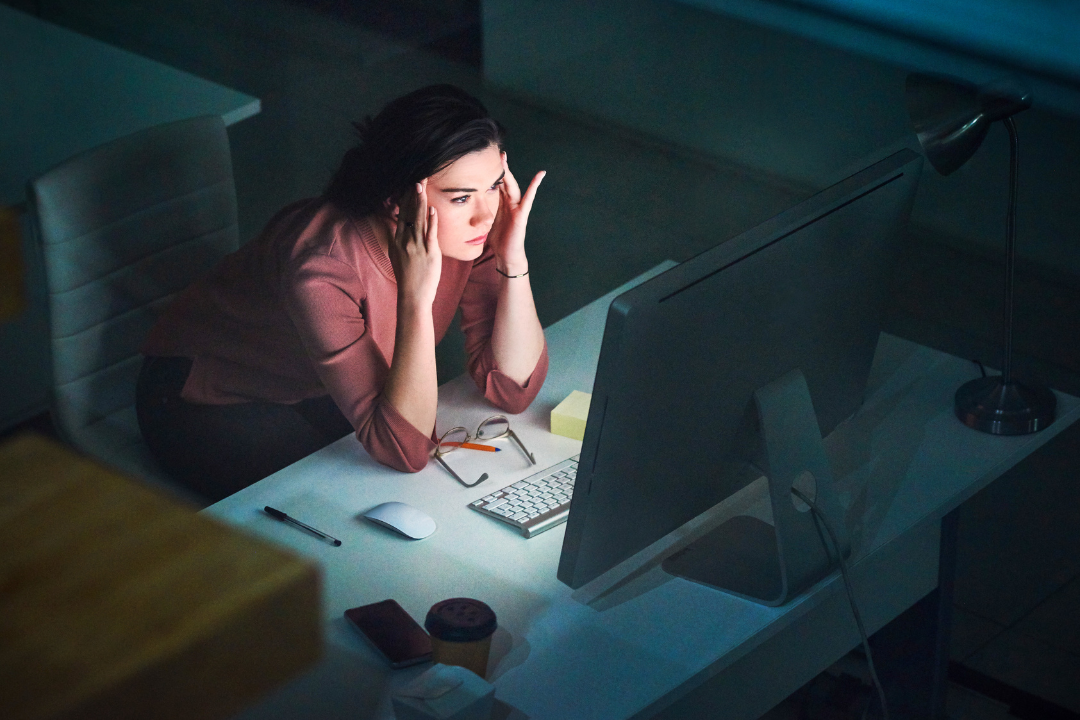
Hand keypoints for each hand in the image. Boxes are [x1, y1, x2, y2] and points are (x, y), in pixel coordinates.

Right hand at [388, 181, 440, 307]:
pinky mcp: (429, 254)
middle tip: (417, 177)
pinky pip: (430, 234)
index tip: (408, 185)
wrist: (413, 296)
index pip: (402, 215)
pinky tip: (432, 209)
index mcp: (398, 241)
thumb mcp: (397, 257)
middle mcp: (405, 241)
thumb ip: (398, 240)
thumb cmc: (408, 278)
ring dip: (420, 202)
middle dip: (413, 195)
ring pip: (418, 220)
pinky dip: (431, 221)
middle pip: (409, 213)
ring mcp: (417, 247)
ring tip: (421, 186)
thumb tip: (398, 228)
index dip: (405, 199)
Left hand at [488, 153, 544, 272]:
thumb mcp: (486, 221)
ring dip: (508, 172)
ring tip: (504, 158)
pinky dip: (535, 185)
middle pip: (504, 181)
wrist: (506, 255)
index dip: (491, 173)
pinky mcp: (522, 214)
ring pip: (512, 186)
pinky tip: (540, 174)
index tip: (484, 160)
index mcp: (500, 204)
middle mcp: (509, 203)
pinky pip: (528, 198)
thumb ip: (482, 211)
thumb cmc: (498, 240)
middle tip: (496, 152)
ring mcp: (516, 207)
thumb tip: (469, 204)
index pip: (494, 185)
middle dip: (500, 168)